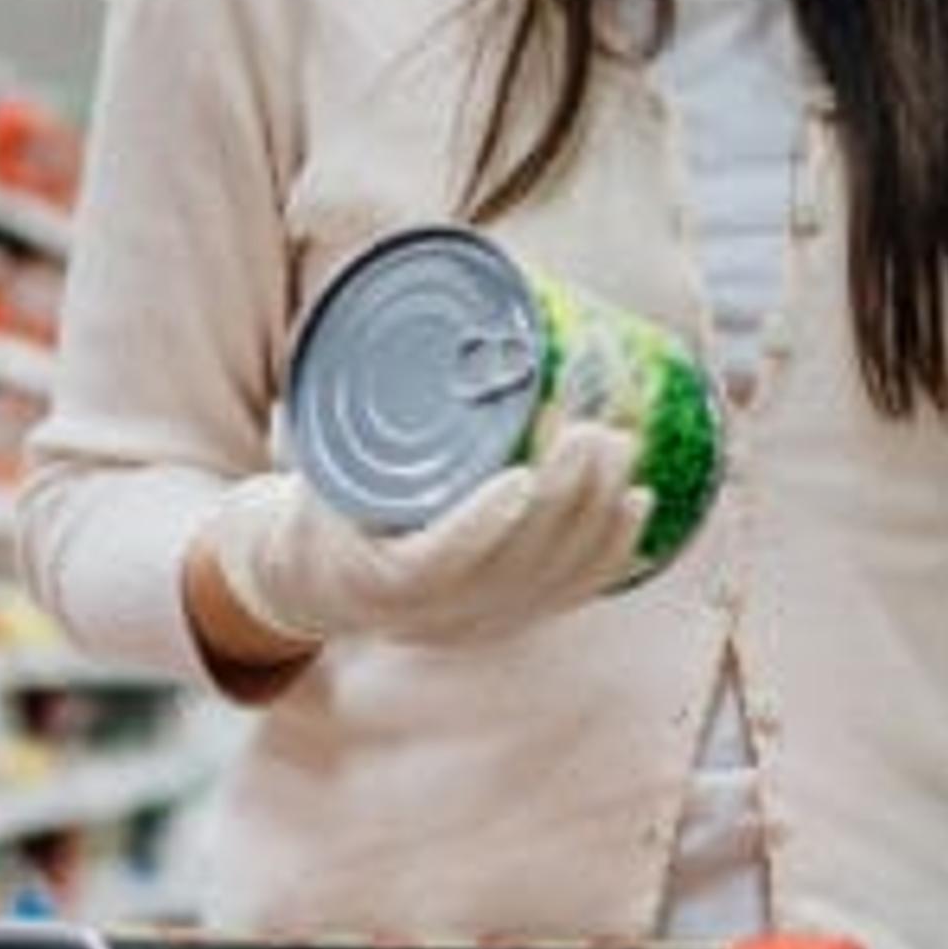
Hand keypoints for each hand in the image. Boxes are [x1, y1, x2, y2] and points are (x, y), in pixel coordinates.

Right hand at [194, 424, 648, 648]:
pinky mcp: (510, 619)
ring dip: (597, 511)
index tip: (518, 476)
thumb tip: (345, 325)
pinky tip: (639, 503)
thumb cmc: (318, 505)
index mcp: (371, 575)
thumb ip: (323, 410)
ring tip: (621, 442)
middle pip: (515, 565)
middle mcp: (430, 614)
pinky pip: (572, 595)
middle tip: (592, 428)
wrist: (318, 584)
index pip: (435, 563)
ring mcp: (476, 623)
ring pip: (553, 579)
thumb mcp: (308, 465)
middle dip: (566, 496)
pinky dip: (612, 550)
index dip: (482, 524)